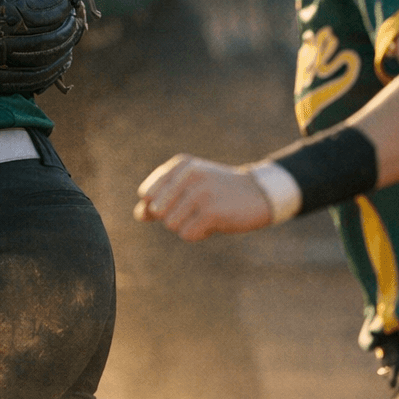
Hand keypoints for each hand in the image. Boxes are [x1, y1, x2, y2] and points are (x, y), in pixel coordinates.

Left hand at [134, 153, 273, 241]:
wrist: (260, 194)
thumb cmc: (219, 192)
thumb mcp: (189, 187)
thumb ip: (162, 198)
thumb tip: (139, 214)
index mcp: (180, 165)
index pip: (146, 193)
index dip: (157, 206)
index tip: (179, 203)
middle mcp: (188, 175)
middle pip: (156, 211)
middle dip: (172, 217)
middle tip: (194, 211)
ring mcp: (200, 193)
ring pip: (170, 224)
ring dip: (187, 227)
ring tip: (206, 216)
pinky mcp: (211, 211)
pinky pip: (187, 234)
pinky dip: (198, 234)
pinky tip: (214, 224)